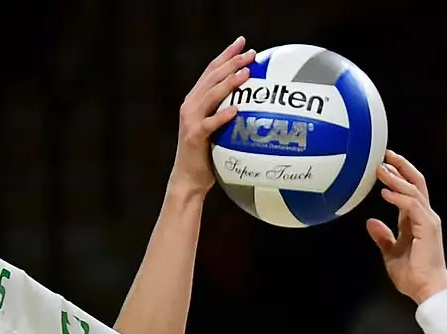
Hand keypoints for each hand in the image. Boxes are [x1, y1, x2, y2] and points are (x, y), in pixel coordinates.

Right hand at [169, 37, 254, 196]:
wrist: (188, 179)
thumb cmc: (208, 156)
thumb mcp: (218, 130)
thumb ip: (229, 114)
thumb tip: (257, 104)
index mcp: (196, 100)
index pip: (212, 71)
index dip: (227, 54)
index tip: (243, 41)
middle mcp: (191, 105)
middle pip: (212, 77)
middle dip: (232, 62)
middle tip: (251, 53)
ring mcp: (191, 120)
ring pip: (210, 95)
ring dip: (229, 83)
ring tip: (246, 73)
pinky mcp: (194, 136)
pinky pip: (210, 123)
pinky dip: (222, 115)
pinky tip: (236, 109)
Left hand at [366, 151, 446, 305]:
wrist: (427, 289)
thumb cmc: (413, 275)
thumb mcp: (391, 253)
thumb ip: (383, 237)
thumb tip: (371, 222)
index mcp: (417, 221)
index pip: (410, 190)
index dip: (399, 176)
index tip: (385, 164)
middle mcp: (425, 216)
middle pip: (416, 183)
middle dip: (402, 167)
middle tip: (385, 155)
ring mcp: (428, 220)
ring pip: (413, 190)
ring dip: (396, 178)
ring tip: (380, 169)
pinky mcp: (427, 227)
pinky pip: (411, 205)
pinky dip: (398, 197)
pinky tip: (385, 192)